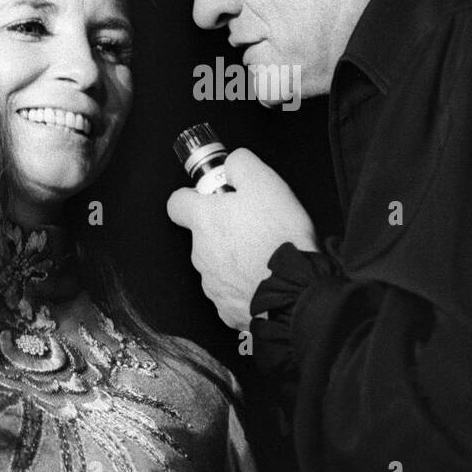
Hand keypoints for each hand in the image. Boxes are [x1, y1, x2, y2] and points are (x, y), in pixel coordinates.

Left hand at [167, 148, 317, 330]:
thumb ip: (241, 164)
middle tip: (255, 224)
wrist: (295, 292)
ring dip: (236, 256)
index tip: (214, 197)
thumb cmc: (279, 239)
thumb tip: (232, 163)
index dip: (193, 197)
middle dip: (224, 228)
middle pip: (203, 234)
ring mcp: (212, 284)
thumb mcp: (264, 182)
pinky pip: (232, 290)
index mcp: (204, 221)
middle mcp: (201, 253)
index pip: (177, 203)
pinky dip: (245, 283)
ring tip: (265, 252)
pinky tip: (266, 277)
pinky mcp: (227, 308)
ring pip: (218, 263)